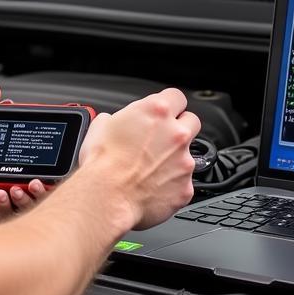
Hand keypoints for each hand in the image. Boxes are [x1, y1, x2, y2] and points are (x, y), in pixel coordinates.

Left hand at [0, 83, 46, 229]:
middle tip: (42, 170)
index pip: (16, 152)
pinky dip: (13, 203)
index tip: (36, 141)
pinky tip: (4, 192)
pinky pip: (10, 213)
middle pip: (26, 176)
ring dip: (31, 190)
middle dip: (40, 174)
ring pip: (23, 196)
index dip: (29, 149)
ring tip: (26, 183)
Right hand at [79, 88, 199, 229]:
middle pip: (191, 121)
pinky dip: (171, 185)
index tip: (163, 114)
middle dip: (179, 128)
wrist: (106, 198)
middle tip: (162, 139)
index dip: (169, 105)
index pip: (177, 97)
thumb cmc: (101, 164)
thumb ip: (118, 117)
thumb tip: (114, 121)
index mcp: (157, 112)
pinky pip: (183, 183)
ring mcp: (184, 161)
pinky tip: (153, 188)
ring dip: (174, 159)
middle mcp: (176, 133)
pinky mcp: (186, 187)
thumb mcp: (101, 125)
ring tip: (150, 170)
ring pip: (188, 154)